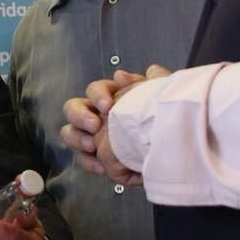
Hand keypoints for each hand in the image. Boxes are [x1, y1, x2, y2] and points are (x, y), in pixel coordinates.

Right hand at [59, 66, 169, 186]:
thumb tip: (134, 74)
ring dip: (77, 138)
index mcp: (111, 97)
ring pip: (70, 132)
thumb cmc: (160, 121)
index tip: (107, 105)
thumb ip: (153, 80)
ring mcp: (93, 136)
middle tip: (94, 126)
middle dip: (79, 116)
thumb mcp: (161, 98)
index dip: (97, 95)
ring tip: (92, 146)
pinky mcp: (96, 158)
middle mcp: (97, 114)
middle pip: (73, 107)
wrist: (169, 149)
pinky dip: (89, 162)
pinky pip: (83, 158)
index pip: (95, 89)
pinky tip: (101, 166)